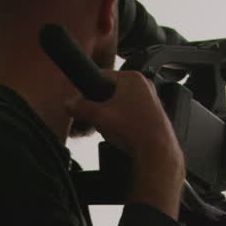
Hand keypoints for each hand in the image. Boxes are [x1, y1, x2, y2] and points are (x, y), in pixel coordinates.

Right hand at [64, 68, 182, 165]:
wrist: (155, 150)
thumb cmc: (135, 130)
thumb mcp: (99, 116)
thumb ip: (80, 108)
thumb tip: (70, 104)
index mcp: (132, 78)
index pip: (101, 75)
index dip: (88, 90)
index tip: (81, 101)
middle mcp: (143, 85)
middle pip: (110, 91)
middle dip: (98, 106)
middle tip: (94, 119)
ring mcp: (149, 99)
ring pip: (119, 103)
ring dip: (109, 115)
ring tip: (108, 128)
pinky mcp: (151, 113)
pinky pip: (129, 112)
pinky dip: (121, 120)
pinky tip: (119, 132)